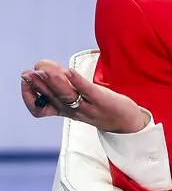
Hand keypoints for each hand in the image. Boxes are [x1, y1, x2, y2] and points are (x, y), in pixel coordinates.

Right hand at [21, 60, 148, 133]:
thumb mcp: (77, 103)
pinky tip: (68, 71)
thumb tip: (45, 70)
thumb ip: (62, 89)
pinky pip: (87, 91)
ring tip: (44, 69)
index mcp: (65, 111)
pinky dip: (77, 81)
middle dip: (36, 85)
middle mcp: (73, 110)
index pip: (40, 109)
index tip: (25, 82)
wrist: (127, 122)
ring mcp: (87, 106)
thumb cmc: (101, 108)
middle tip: (27, 73)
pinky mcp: (102, 100)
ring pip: (66, 94)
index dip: (29, 96)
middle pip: (51, 98)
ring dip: (53, 81)